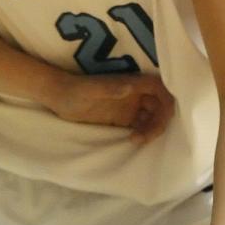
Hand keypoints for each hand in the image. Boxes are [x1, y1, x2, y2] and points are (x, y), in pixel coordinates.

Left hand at [46, 72, 174, 143]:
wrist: (58, 97)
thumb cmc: (73, 90)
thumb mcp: (91, 90)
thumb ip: (110, 88)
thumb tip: (130, 87)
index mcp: (130, 83)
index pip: (159, 88)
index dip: (167, 101)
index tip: (163, 118)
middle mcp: (133, 94)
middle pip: (159, 106)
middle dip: (159, 122)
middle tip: (144, 137)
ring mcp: (128, 107)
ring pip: (152, 117)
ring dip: (151, 130)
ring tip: (136, 141)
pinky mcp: (121, 118)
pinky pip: (141, 126)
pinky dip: (143, 134)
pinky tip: (134, 141)